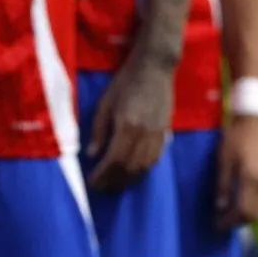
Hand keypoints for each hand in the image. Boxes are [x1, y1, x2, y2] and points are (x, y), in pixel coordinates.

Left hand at [87, 52, 175, 190]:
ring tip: (114, 185)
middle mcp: (144, 134)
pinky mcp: (165, 133)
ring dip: (128, 180)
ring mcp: (157, 135)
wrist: (155, 68)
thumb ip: (99, 130)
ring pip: (144, 167)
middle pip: (129, 168)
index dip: (102, 175)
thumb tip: (92, 154)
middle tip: (101, 188)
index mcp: (127, 125)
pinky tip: (133, 174)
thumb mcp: (105, 103)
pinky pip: (155, 160)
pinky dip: (143, 171)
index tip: (92, 183)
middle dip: (113, 181)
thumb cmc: (125, 82)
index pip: (114, 159)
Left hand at [213, 113, 257, 228]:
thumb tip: (219, 208)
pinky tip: (239, 204)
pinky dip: (251, 208)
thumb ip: (223, 186)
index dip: (229, 221)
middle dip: (238, 223)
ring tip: (228, 215)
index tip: (216, 224)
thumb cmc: (235, 139)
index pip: (243, 211)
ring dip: (245, 217)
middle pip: (255, 215)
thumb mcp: (223, 161)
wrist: (253, 123)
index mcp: (252, 180)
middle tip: (221, 222)